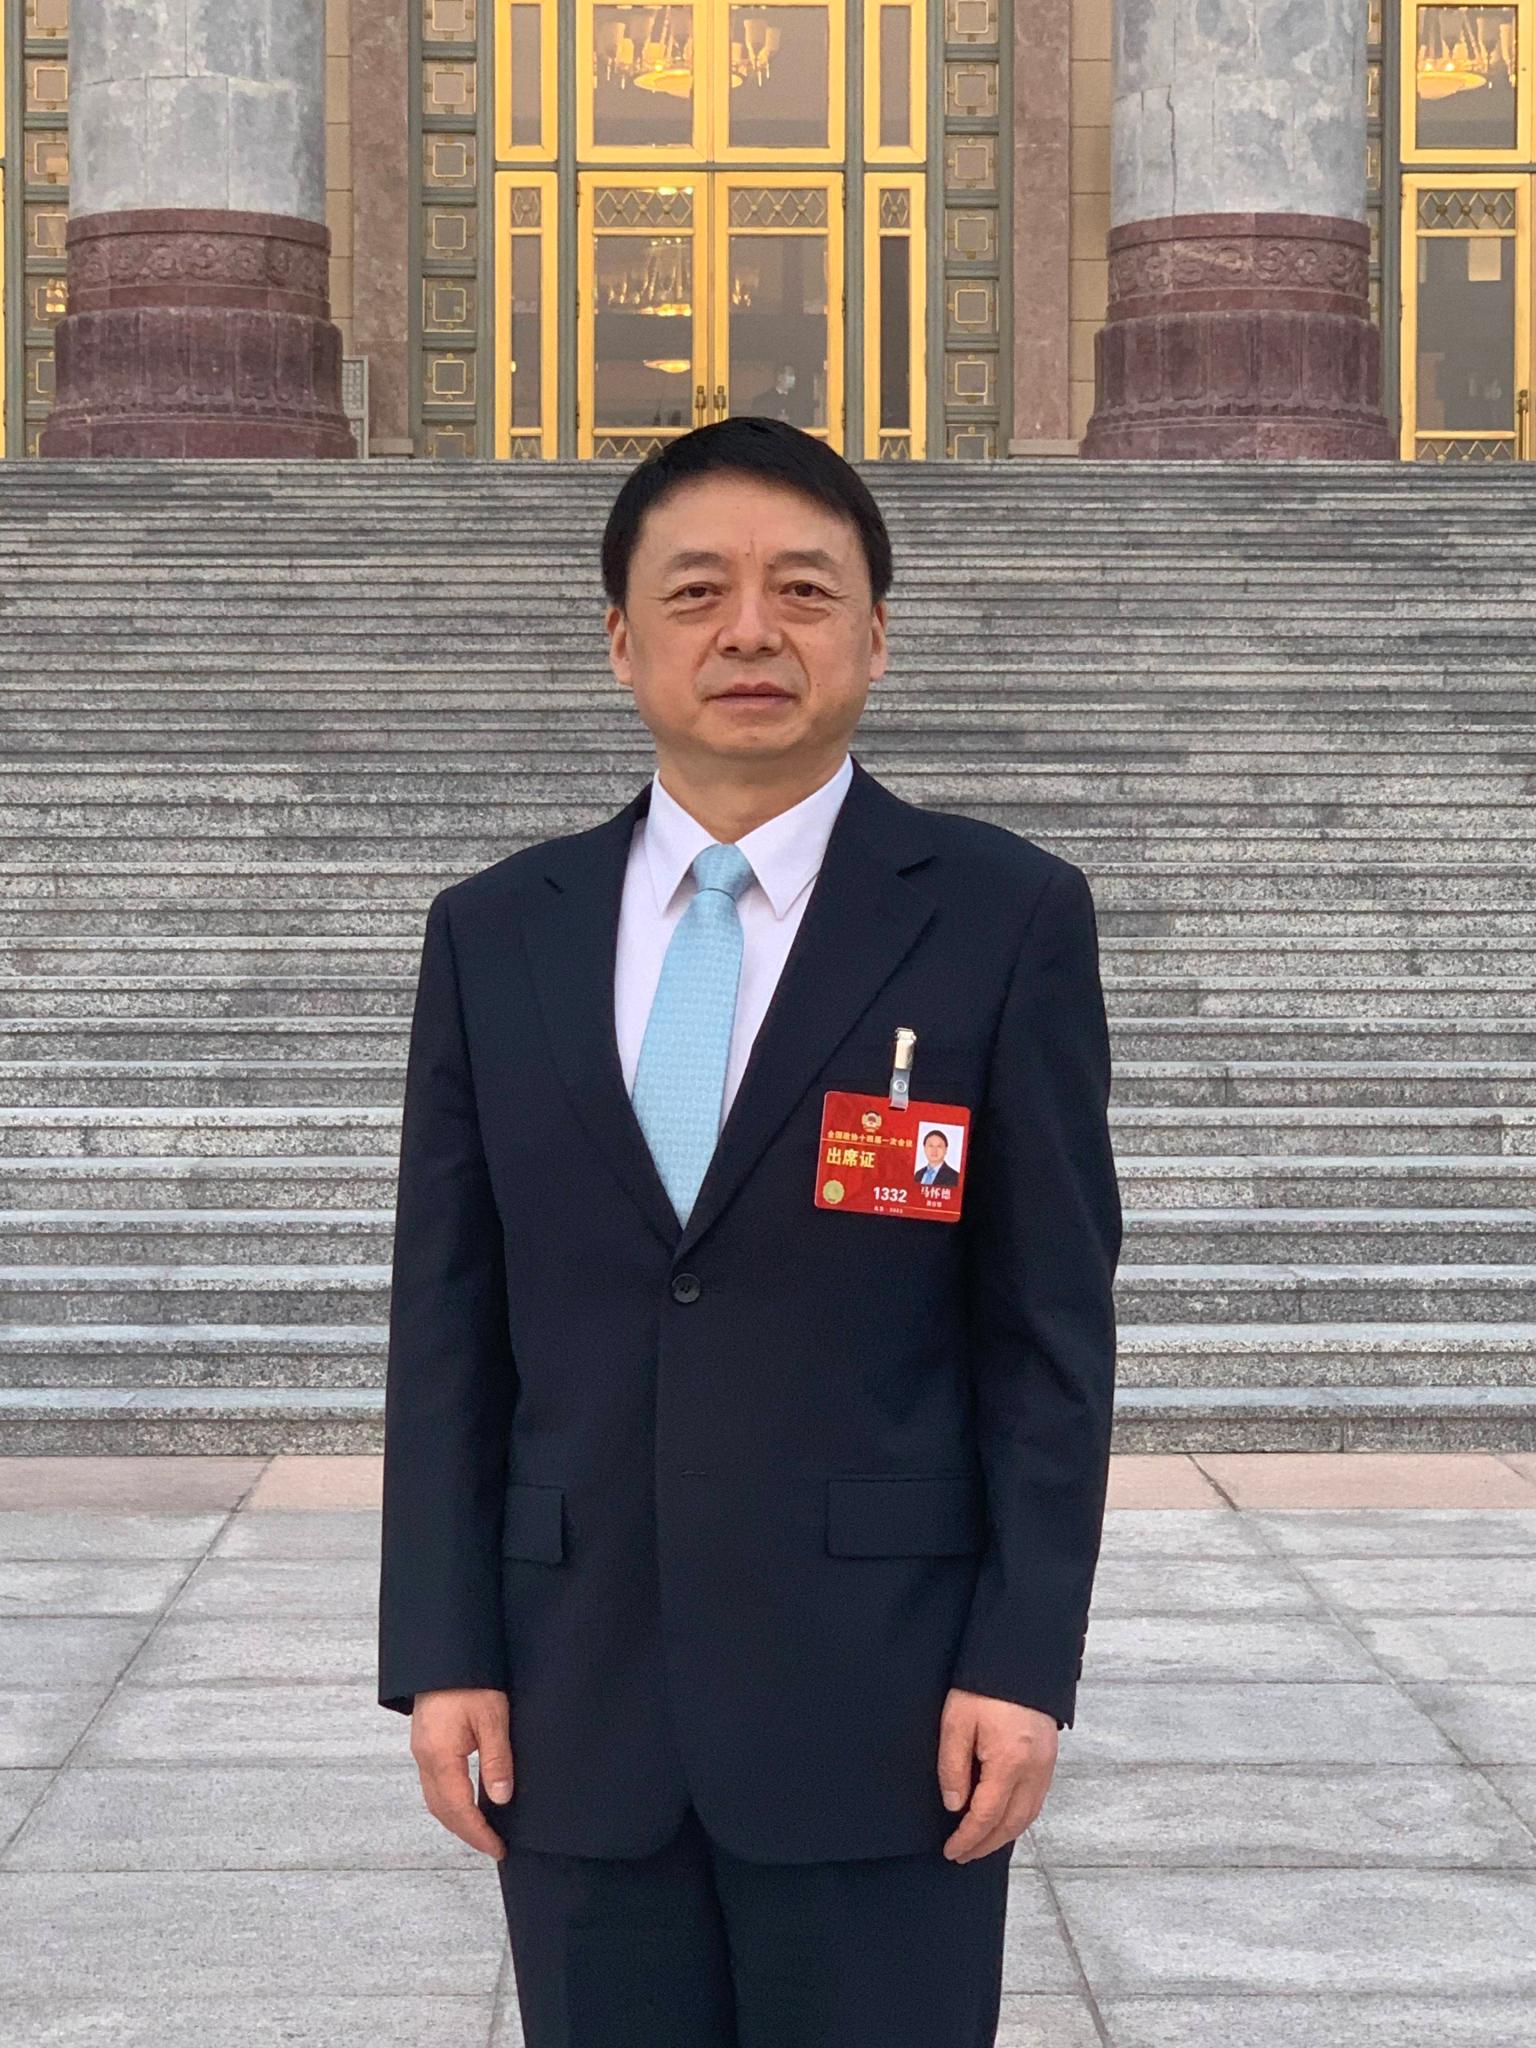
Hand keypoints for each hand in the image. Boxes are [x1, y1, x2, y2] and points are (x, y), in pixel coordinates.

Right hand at [410, 1687, 512, 1859]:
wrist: (445, 1653)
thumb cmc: (470, 1680)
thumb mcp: (492, 1718)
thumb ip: (496, 1759)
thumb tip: (500, 1798)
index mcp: (439, 1756)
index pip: (459, 1808)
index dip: (478, 1833)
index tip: (497, 1848)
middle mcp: (424, 1758)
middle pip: (442, 1810)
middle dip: (467, 1832)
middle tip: (492, 1846)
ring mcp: (421, 1751)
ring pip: (435, 1799)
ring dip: (457, 1819)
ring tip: (483, 1830)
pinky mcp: (424, 1743)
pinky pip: (434, 1784)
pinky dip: (450, 1801)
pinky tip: (467, 1802)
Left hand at [936, 1687, 1057, 1862]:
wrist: (1019, 1656)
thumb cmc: (984, 1686)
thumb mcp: (956, 1722)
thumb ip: (953, 1767)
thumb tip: (955, 1806)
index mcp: (1009, 1763)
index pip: (987, 1817)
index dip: (968, 1838)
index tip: (951, 1850)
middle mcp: (1034, 1770)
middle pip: (1011, 1824)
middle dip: (986, 1844)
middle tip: (963, 1854)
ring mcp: (1047, 1764)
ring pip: (1028, 1816)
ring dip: (1004, 1835)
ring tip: (980, 1843)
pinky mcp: (1050, 1756)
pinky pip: (1036, 1800)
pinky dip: (1019, 1817)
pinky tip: (1004, 1818)